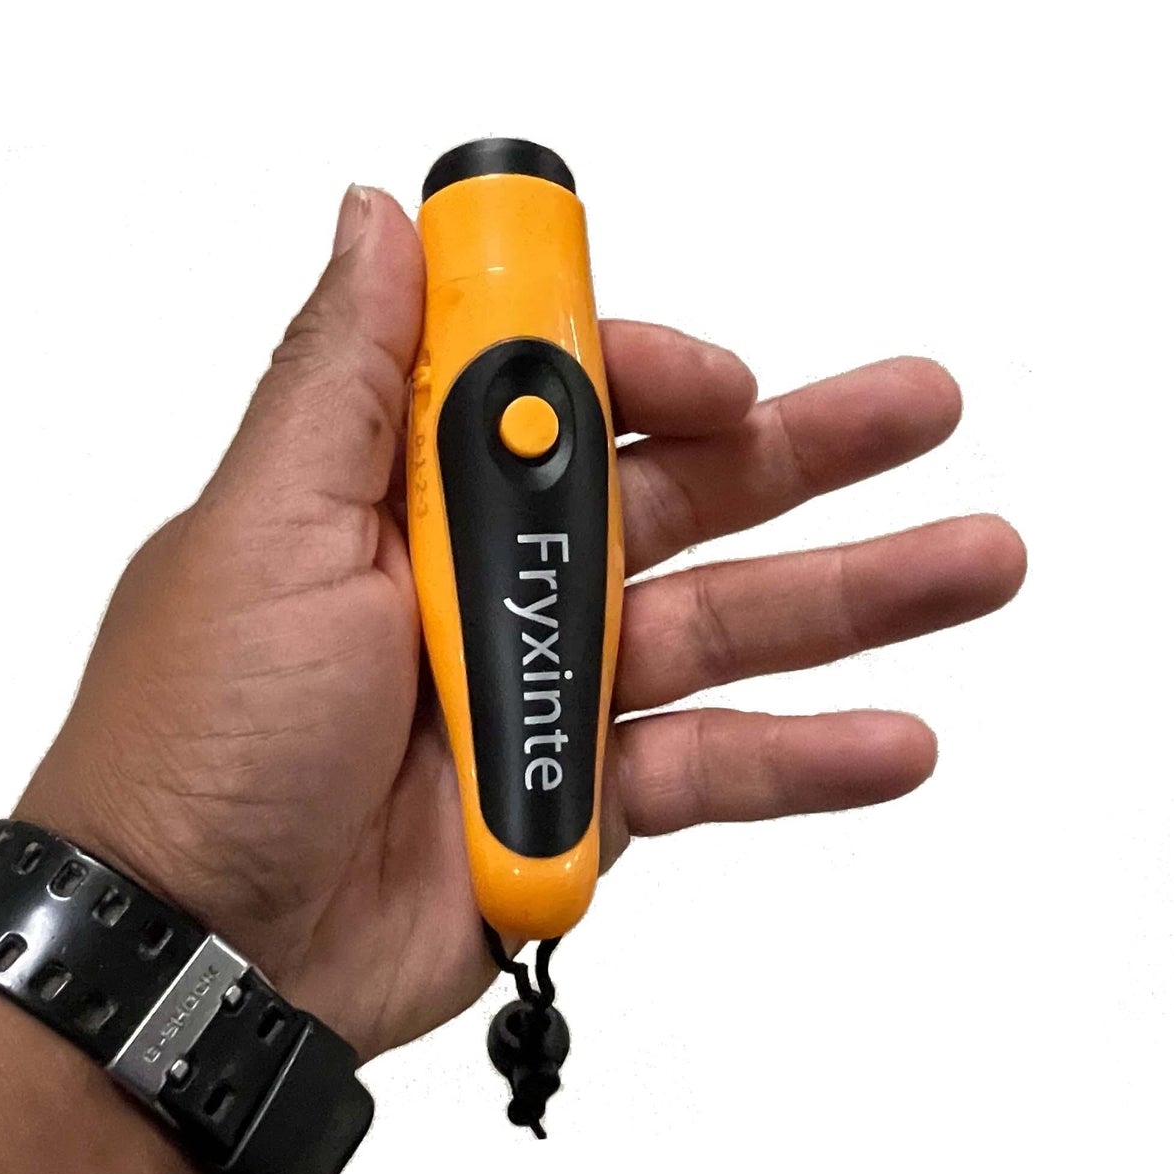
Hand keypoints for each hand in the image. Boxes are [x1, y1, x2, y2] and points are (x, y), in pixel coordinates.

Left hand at [16, 185, 1025, 1059]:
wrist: (199, 949)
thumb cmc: (196, 738)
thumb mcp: (262, 528)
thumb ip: (349, 376)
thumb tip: (377, 223)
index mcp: (403, 496)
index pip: (552, 394)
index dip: (645, 372)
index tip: (722, 383)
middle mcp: (482, 582)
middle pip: (671, 495)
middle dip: (802, 451)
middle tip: (923, 408)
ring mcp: (537, 695)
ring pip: (719, 623)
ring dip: (852, 595)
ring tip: (977, 563)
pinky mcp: (575, 801)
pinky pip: (707, 765)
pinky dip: (801, 757)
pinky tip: (893, 742)